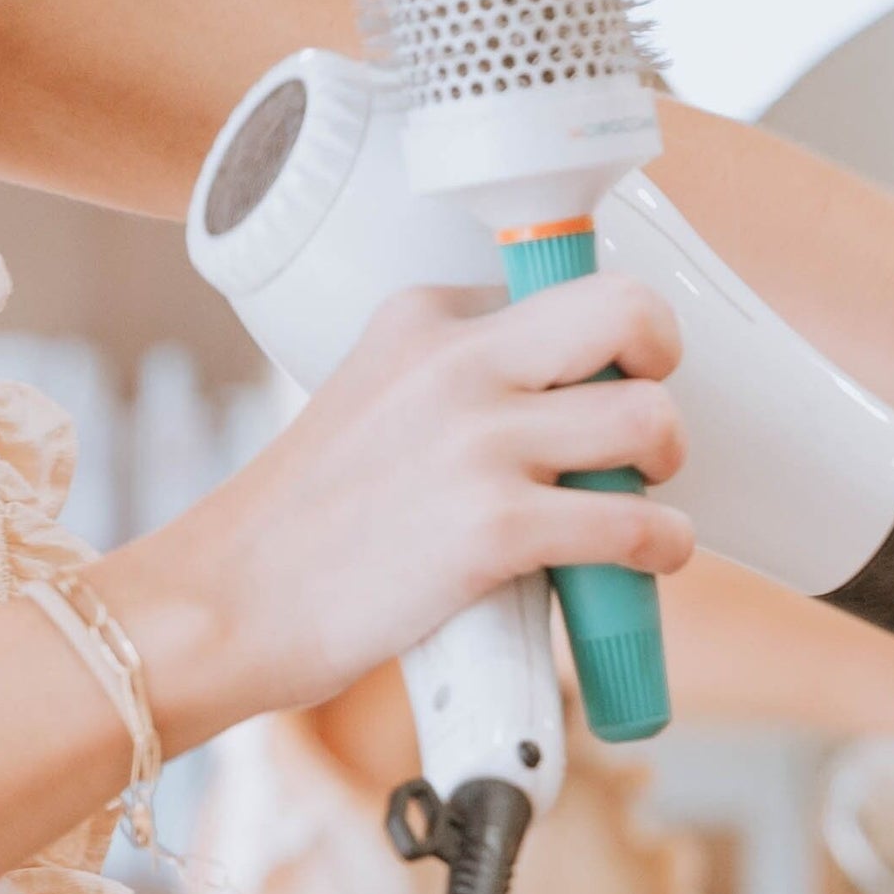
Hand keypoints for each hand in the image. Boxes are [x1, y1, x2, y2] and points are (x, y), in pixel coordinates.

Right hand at [94, 275, 696, 753]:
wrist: (226, 600)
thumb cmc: (305, 524)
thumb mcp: (374, 404)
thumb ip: (453, 391)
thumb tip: (554, 422)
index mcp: (424, 320)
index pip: (560, 292)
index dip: (602, 346)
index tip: (597, 388)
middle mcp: (456, 361)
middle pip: (627, 312)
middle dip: (664, 362)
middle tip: (646, 422)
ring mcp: (477, 440)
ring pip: (649, 417)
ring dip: (667, 465)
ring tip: (639, 501)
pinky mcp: (493, 526)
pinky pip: (633, 522)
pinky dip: (665, 545)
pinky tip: (649, 558)